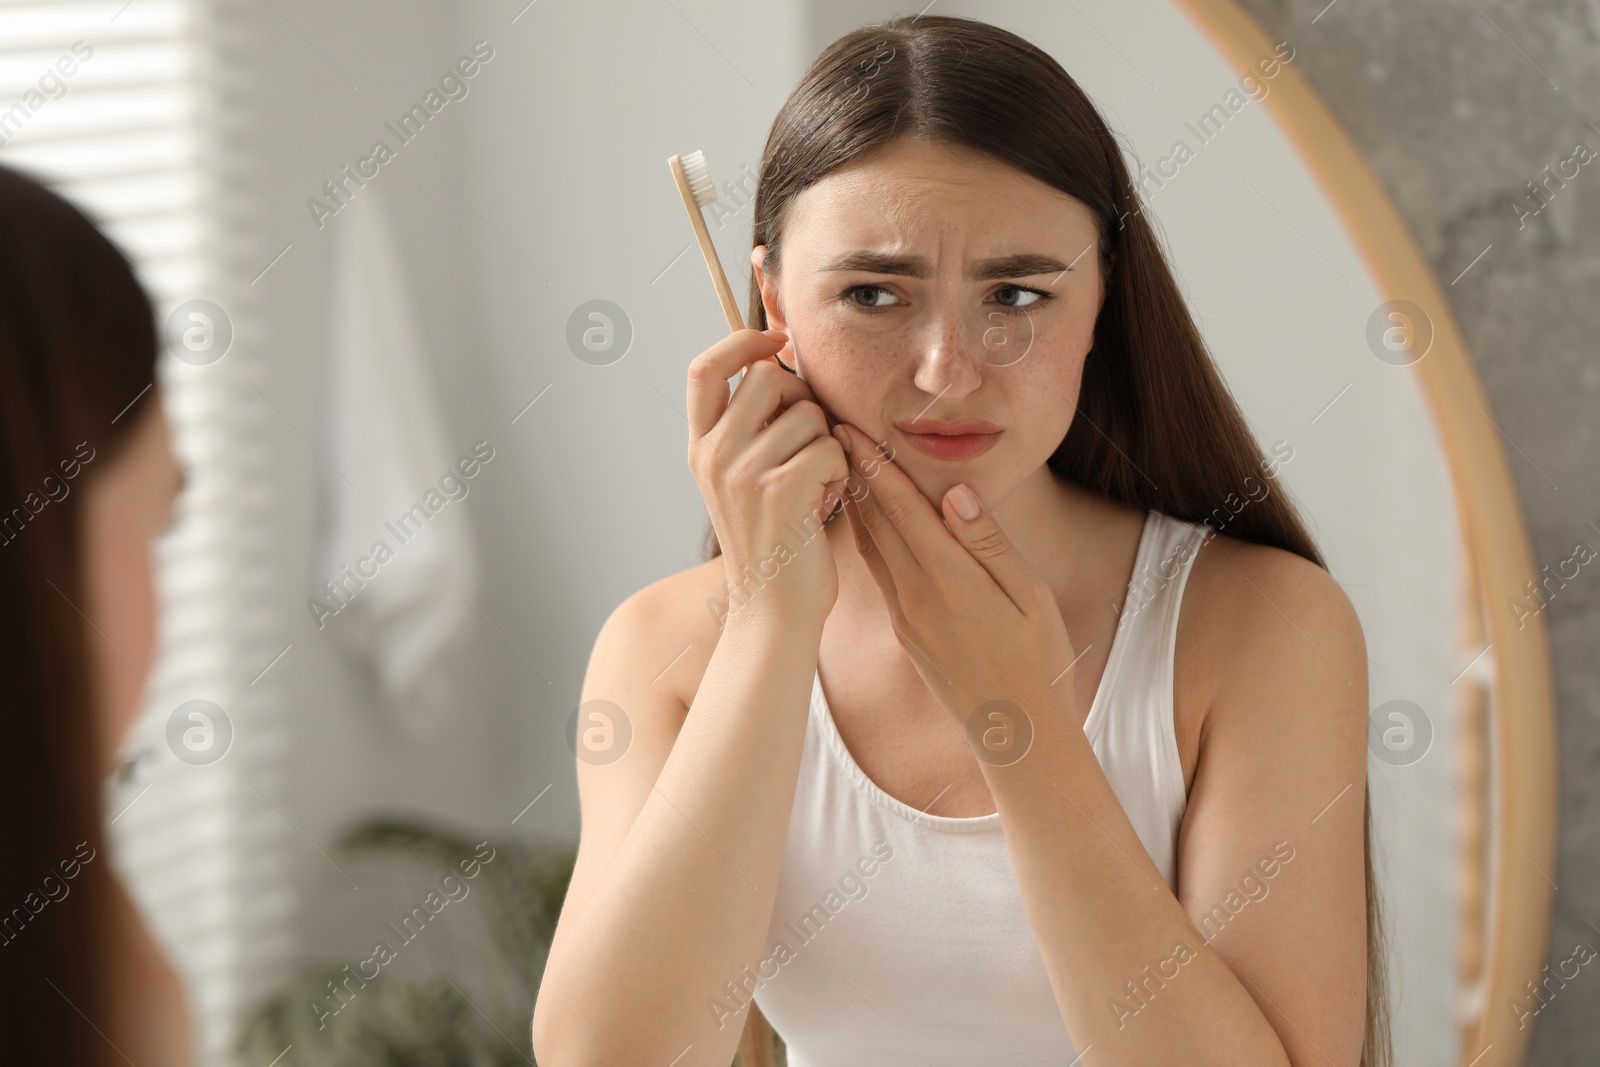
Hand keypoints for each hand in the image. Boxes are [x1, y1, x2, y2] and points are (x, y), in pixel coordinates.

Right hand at [686, 329, 849, 628]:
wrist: (774, 611)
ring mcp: (744, 473)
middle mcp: (714, 455)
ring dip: (827, 446)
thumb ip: (751, 427)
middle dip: (803, 399)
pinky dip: (841, 473)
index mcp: (701, 448)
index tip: (773, 338)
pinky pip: (830, 448)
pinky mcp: (782, 491)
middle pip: (768, 376)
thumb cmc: (773, 542)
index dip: (740, 340)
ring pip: (809, 414)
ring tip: (815, 486)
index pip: (704, 368)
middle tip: (809, 443)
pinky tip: (826, 503)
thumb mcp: (744, 479)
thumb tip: (780, 361)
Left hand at [833, 421, 1081, 753]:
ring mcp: (905, 617)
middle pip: (876, 522)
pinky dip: (866, 539)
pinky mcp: (904, 633)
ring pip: (870, 548)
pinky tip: (862, 522)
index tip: (850, 429)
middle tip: (830, 428)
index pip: (902, 510)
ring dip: (854, 504)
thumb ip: (990, 544)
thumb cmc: (1039, 662)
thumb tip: (954, 494)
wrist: (1018, 736)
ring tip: (837, 463)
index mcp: (950, 581)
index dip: (874, 466)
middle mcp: (916, 597)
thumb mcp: (1031, 597)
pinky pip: (878, 574)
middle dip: (854, 473)